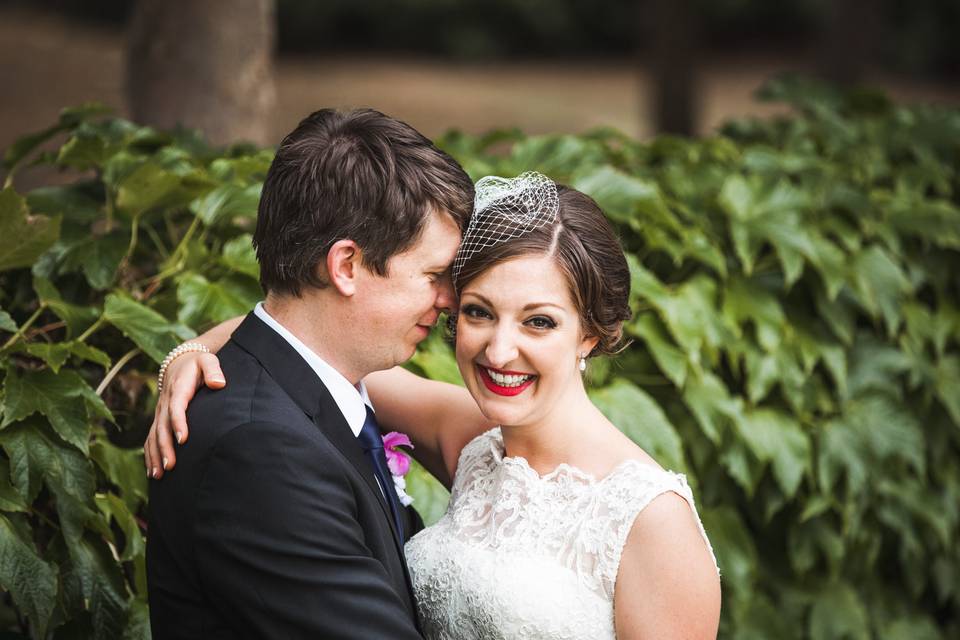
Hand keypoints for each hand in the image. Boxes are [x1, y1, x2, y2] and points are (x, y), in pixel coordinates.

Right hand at [144, 351, 225, 478]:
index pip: (177, 407)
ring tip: (159, 474)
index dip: (178, 423)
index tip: (183, 439)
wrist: (180, 363)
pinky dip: (150, 455)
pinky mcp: (159, 420)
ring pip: (154, 436)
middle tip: (171, 466)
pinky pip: (150, 439)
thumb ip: (213, 370)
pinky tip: (153, 473)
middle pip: (162, 427)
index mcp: (178, 389)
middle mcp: (165, 403)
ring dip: (155, 455)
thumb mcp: (207, 361)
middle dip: (165, 447)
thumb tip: (219, 383)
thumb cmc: (199, 364)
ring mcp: (160, 413)